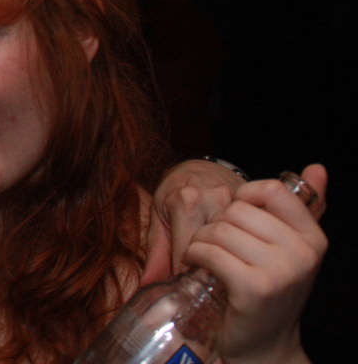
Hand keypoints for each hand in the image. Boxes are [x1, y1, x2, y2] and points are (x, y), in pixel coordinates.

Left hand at [142, 158, 246, 283]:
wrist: (200, 169)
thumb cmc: (174, 195)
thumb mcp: (159, 219)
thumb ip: (156, 254)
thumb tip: (147, 286)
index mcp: (186, 202)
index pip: (190, 253)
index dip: (187, 275)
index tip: (188, 288)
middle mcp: (215, 199)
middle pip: (216, 249)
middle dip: (209, 269)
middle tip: (205, 279)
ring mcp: (239, 202)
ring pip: (235, 244)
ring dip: (227, 258)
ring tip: (219, 266)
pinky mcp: (254, 205)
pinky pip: (250, 234)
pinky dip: (242, 248)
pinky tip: (237, 254)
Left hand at [185, 164, 326, 363]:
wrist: (263, 345)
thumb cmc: (269, 290)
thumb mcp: (290, 248)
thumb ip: (304, 208)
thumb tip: (318, 167)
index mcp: (313, 238)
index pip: (273, 189)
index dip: (244, 196)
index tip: (236, 217)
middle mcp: (303, 253)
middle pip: (238, 209)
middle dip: (216, 224)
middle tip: (218, 246)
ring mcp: (281, 272)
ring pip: (219, 230)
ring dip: (202, 242)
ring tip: (208, 258)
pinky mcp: (254, 288)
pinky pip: (210, 252)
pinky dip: (195, 256)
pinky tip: (199, 266)